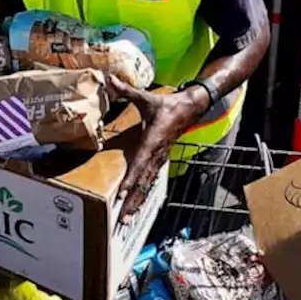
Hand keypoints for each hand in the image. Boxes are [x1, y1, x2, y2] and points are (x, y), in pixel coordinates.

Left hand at [108, 75, 211, 221]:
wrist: (192, 109)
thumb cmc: (167, 104)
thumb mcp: (146, 97)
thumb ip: (126, 90)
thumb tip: (109, 79)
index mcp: (152, 140)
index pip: (139, 163)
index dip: (131, 179)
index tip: (123, 193)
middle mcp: (156, 154)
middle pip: (143, 182)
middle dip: (133, 201)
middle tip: (123, 220)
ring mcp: (159, 160)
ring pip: (147, 185)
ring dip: (137, 203)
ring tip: (127, 220)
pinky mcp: (160, 161)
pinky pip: (150, 182)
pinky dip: (143, 195)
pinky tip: (136, 207)